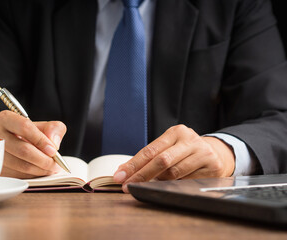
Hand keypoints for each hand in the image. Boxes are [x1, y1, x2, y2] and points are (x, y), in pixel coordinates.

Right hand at [0, 110, 66, 178]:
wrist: (11, 143)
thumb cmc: (28, 134)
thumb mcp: (43, 126)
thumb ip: (54, 129)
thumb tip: (53, 144)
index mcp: (6, 119)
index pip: (25, 128)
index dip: (41, 140)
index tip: (53, 151)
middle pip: (22, 149)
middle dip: (43, 159)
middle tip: (55, 164)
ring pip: (20, 165)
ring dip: (39, 169)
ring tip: (50, 168)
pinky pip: (16, 175)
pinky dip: (32, 175)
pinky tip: (39, 171)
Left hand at [113, 125, 234, 192]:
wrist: (216, 153)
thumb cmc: (184, 151)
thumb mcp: (169, 147)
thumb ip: (150, 157)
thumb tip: (124, 170)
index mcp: (176, 132)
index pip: (150, 150)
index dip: (133, 164)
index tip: (120, 175)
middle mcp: (190, 139)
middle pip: (161, 161)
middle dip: (141, 175)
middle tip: (127, 186)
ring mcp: (203, 153)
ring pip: (174, 173)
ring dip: (160, 181)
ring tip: (155, 182)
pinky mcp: (212, 167)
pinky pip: (187, 181)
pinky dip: (176, 185)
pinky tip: (173, 183)